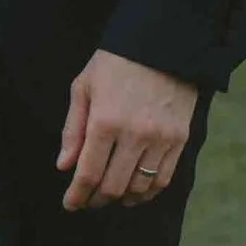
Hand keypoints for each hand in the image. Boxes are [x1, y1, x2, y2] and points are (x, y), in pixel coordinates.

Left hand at [57, 49, 198, 213]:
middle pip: (113, 186)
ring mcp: (160, 138)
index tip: (70, 203)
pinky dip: (147, 192)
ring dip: (121, 198)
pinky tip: (135, 191)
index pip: (88, 173)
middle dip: (96, 199)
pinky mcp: (180, 138)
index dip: (77, 194)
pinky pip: (163, 178)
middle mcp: (134, 134)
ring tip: (110, 196)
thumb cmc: (116, 62)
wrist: (163, 42)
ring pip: (139, 187)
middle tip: (88, 201)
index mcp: (105, 121)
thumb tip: (64, 165)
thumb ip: (73, 129)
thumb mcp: (84, 87)